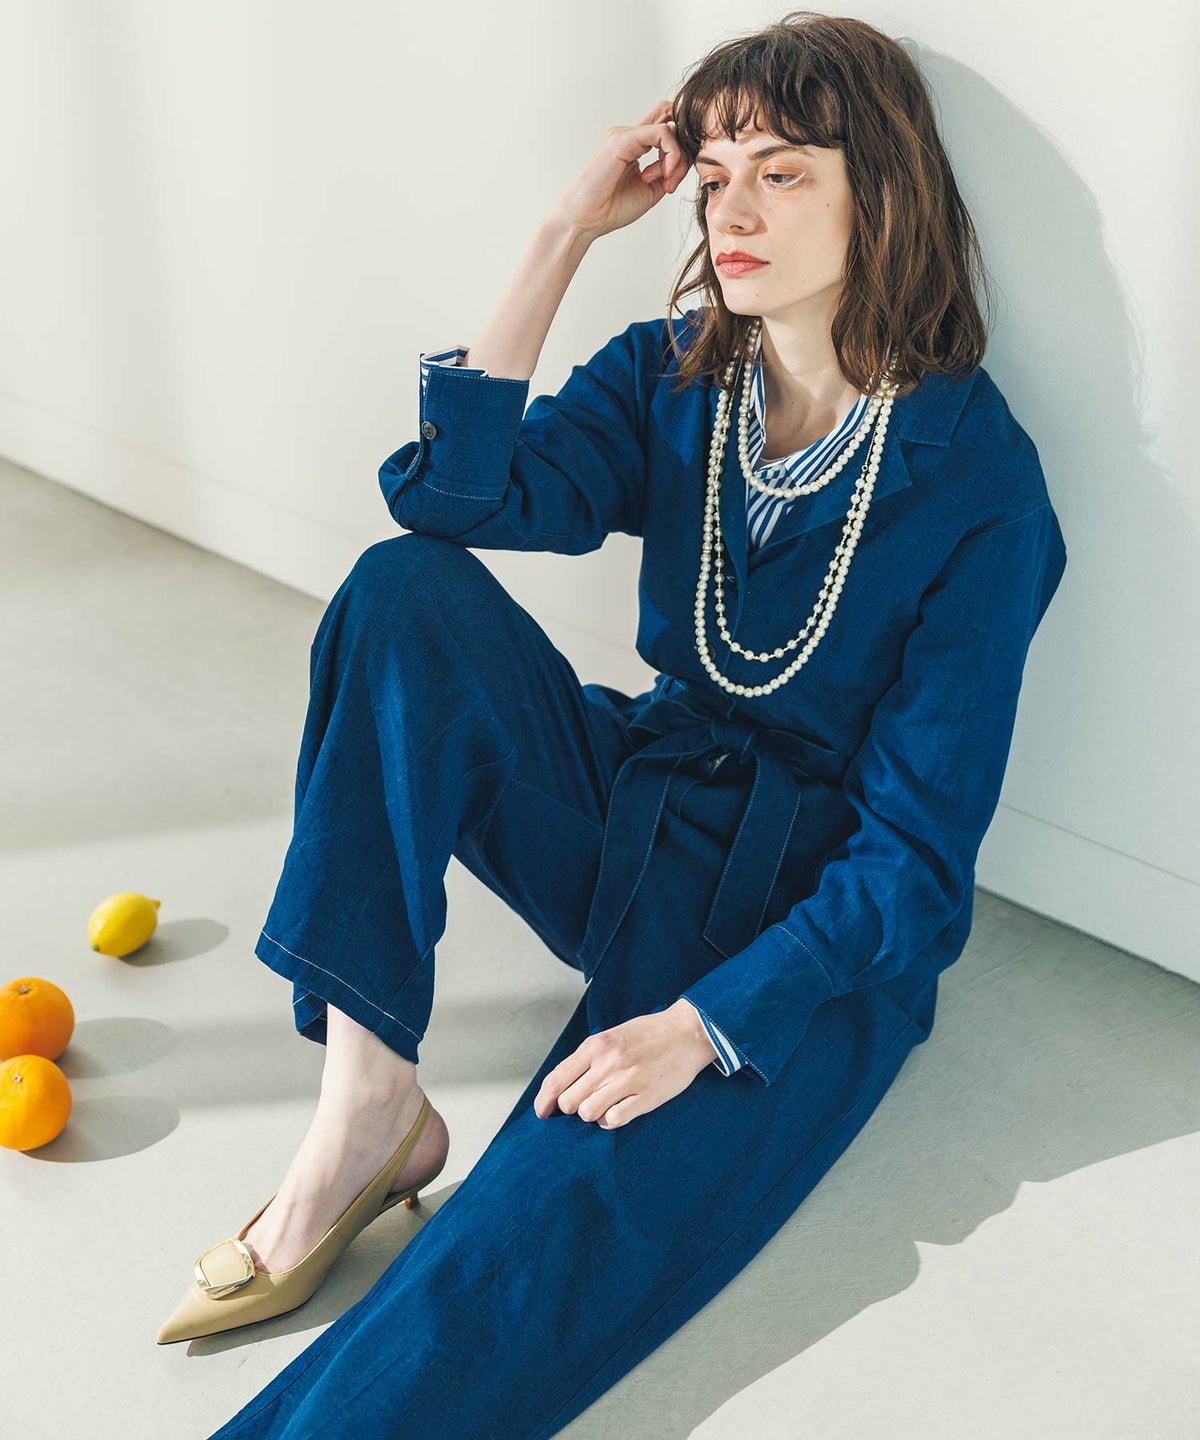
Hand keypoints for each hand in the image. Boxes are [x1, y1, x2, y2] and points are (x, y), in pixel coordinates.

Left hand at [533, 999, 716, 1128]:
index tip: (542, 1112)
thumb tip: (562, 1085)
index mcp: (596, 1045)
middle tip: (585, 1101)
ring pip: (588, 1113)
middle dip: (572, 1107)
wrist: (687, 1033)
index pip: (557, 1079)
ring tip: (604, 1104)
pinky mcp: (646, 1097)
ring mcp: (627, 1080)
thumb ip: (588, 1057)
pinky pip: (613, 1120)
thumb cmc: (648, 1034)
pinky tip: (617, 1111)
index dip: (543, 1100)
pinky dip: (610, 1120)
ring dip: (592, 1114)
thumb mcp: (612, 1036)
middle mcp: (608, 1063)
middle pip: (569, 1101)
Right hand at [548, 99, 691, 243]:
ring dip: (677, 157)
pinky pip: (661, 133)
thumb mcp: (651, 190)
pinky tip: (664, 175)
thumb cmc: (611, 209)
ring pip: (669, 128)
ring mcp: (624, 135)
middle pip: (671, 121)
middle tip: (673, 180)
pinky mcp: (622, 139)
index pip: (664, 124)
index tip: (675, 178)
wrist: (585, 220)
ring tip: (666, 182)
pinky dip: (671, 154)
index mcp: (633, 146)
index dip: (681, 144)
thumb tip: (685, 159)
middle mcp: (628, 135)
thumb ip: (668, 171)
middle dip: (683, 148)